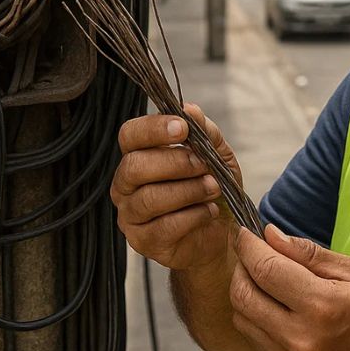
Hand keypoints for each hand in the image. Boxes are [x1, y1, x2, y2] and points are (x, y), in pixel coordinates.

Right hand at [111, 102, 242, 270]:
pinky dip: (193, 216)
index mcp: (138, 155)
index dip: (153, 129)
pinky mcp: (143, 241)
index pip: (129, 135)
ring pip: (149, 198)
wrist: (223, 233)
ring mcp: (130, 215)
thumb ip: (204, 132)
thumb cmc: (213, 189)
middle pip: (134, 166)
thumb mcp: (217, 155)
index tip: (183, 128)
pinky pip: (163, 226)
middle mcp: (126, 184)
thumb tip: (189, 109)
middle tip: (204, 164)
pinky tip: (210, 211)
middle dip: (175, 162)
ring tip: (214, 187)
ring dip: (188, 190)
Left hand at [229, 224, 349, 350]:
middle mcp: (300, 336)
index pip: (267, 269)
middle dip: (241, 266)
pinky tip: (272, 303)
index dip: (249, 246)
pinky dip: (254, 314)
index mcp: (322, 306)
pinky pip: (252, 336)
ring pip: (241, 316)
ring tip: (262, 276)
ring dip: (244, 290)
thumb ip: (308, 253)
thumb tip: (271, 234)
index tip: (245, 232)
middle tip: (251, 252)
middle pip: (243, 294)